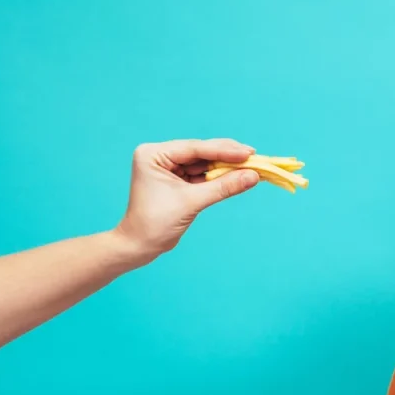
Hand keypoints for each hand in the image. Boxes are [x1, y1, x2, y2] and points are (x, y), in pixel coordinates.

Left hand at [114, 138, 263, 258]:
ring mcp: (168, 168)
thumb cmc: (156, 224)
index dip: (223, 150)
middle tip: (254, 156)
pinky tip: (238, 175)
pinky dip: (220, 177)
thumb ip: (223, 187)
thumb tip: (254, 176)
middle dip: (227, 156)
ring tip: (251, 166)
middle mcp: (160, 156)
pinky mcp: (177, 180)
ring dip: (226, 166)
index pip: (194, 149)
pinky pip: (202, 175)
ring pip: (204, 163)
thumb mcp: (192, 202)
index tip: (248, 152)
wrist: (140, 246)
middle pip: (200, 152)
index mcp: (154, 154)